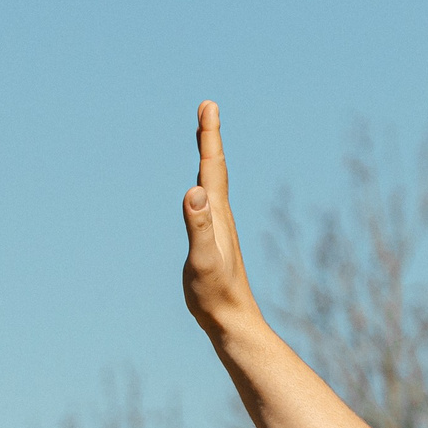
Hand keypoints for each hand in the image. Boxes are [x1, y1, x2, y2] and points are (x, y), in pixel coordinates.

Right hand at [181, 102, 261, 336]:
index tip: (208, 105)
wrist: (232, 321)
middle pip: (215, 169)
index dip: (209, 136)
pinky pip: (208, 204)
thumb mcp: (203, 259)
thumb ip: (198, 226)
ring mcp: (219, 229)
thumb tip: (194, 191)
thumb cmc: (216, 294)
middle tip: (207, 108)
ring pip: (213, 185)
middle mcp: (221, 216)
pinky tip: (202, 191)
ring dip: (209, 158)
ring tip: (205, 139)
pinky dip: (204, 186)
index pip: (212, 167)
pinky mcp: (214, 242)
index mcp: (217, 214)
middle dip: (210, 137)